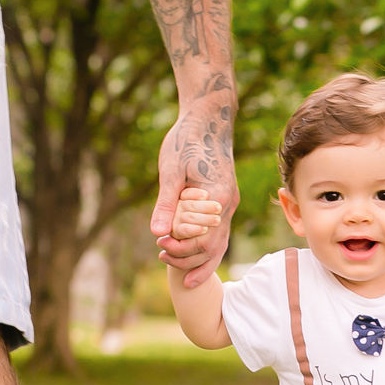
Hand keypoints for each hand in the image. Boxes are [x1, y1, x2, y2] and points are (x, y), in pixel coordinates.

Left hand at [150, 99, 238, 286]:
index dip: (181, 248)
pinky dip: (204, 247)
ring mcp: (228, 204)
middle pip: (213, 246)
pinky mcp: (223, 201)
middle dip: (188, 258)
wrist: (208, 119)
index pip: (202, 238)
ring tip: (172, 265)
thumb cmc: (187, 139)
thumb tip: (157, 232)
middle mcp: (227, 205)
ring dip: (197, 259)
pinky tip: (188, 253)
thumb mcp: (170, 170)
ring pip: (219, 244)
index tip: (159, 244)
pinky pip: (217, 232)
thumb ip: (166, 203)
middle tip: (161, 257)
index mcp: (217, 197)